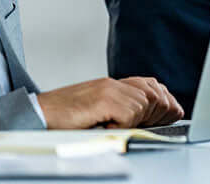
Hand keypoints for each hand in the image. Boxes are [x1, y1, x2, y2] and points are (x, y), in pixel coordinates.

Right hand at [38, 77, 183, 128]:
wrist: (36, 115)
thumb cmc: (64, 119)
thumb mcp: (99, 112)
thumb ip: (122, 109)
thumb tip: (152, 118)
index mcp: (113, 84)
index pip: (152, 86)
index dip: (166, 101)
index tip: (173, 113)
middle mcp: (113, 83)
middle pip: (155, 96)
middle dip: (159, 113)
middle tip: (148, 125)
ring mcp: (108, 89)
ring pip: (144, 106)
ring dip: (135, 121)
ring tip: (116, 126)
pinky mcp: (103, 99)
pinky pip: (130, 114)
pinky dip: (123, 125)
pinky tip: (106, 126)